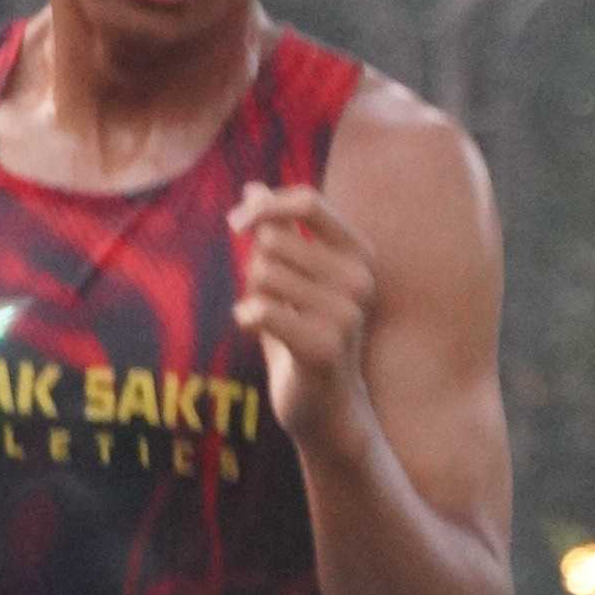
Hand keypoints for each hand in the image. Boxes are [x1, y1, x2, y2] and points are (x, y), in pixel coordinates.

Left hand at [229, 183, 375, 450]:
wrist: (325, 407)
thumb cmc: (305, 336)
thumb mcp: (294, 278)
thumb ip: (279, 231)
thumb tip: (253, 186)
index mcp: (359, 255)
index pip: (308, 201)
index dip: (265, 205)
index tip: (235, 224)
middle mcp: (359, 280)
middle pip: (274, 239)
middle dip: (254, 266)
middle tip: (267, 300)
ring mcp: (346, 314)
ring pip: (263, 274)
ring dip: (252, 296)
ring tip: (269, 322)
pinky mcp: (324, 347)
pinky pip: (262, 310)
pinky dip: (246, 319)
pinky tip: (252, 332)